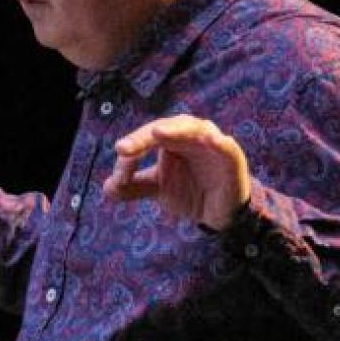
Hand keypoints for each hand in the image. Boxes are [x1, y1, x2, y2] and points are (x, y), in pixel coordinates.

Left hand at [106, 114, 254, 229]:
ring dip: (177, 130)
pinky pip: (227, 148)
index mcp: (171, 138)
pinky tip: (212, 140)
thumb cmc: (189, 191)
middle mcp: (190, 135)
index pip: (146, 138)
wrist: (219, 213)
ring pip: (195, 130)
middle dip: (143, 137)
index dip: (131, 155)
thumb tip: (107, 187)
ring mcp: (212, 145)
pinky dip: (220, 143)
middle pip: (166, 127)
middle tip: (124, 149)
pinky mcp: (232, 158)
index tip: (119, 178)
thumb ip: (133, 186)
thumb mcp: (158, 188)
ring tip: (158, 133)